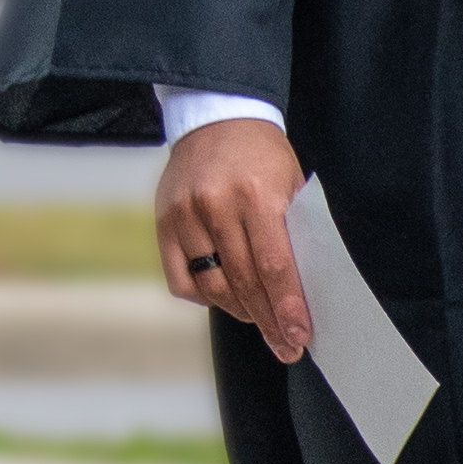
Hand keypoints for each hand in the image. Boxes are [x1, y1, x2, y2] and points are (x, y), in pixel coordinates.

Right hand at [155, 116, 312, 357]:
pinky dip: (205, 296)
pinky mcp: (163, 221)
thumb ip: (292, 235)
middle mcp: (216, 205)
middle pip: (245, 283)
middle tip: (286, 345)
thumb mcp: (290, 186)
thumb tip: (300, 294)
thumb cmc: (262, 156)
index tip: (299, 336)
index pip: (274, 267)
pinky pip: (181, 280)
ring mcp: (184, 214)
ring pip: (212, 287)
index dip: (288, 308)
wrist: (217, 118)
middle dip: (269, 322)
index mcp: (257, 195)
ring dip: (239, 312)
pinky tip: (223, 295)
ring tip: (259, 319)